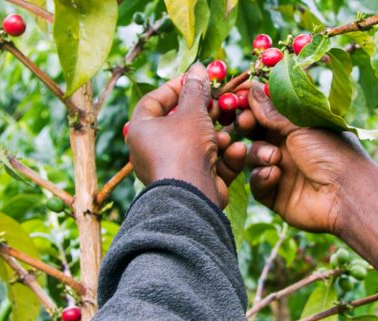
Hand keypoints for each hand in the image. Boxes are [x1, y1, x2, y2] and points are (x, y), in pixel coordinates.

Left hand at [127, 63, 245, 207]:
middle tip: (221, 103)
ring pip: (199, 145)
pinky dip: (223, 157)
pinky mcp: (193, 183)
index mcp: (142, 130)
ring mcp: (173, 168)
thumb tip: (197, 68)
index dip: (175, 87)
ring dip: (218, 136)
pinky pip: (209, 164)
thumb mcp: (192, 112)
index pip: (154, 101)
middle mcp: (153, 150)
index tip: (195, 79)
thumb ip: (196, 90)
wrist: (191, 196)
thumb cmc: (184, 148)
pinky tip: (235, 150)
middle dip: (204, 113)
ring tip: (229, 131)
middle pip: (180, 123)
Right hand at [235, 82, 371, 233]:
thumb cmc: (332, 153)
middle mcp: (289, 147)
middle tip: (245, 122)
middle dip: (247, 127)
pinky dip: (262, 177)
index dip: (252, 105)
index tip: (238, 97)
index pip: (268, 112)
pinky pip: (257, 183)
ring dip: (259, 154)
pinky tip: (275, 175)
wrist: (346, 195)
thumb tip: (253, 88)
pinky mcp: (275, 195)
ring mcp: (281, 171)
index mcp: (298, 127)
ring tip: (274, 158)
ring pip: (253, 157)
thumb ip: (272, 111)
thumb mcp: (301, 126)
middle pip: (256, 133)